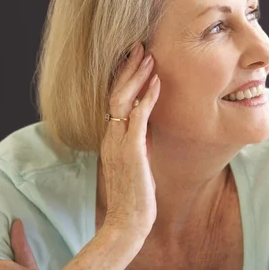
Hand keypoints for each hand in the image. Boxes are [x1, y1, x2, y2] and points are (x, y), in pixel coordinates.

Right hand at [101, 43, 160, 240]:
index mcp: (111, 139)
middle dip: (129, 68)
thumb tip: (147, 127)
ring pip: (124, 99)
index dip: (123, 78)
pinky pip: (138, 117)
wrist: (128, 221)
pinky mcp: (132, 151)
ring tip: (149, 57)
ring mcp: (119, 143)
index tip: (135, 61)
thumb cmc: (134, 196)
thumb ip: (137, 143)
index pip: (114, 100)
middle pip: (115, 93)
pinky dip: (148, 97)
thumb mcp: (135, 163)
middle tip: (140, 48)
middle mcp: (111, 137)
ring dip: (137, 76)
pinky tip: (157, 82)